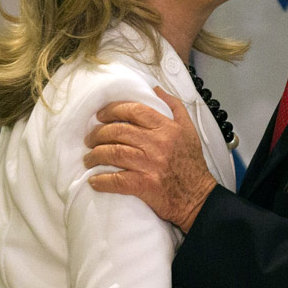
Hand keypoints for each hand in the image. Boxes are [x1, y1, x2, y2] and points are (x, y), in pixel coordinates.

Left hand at [84, 87, 215, 232]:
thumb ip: (174, 107)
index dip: (112, 110)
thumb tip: (155, 89)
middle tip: (90, 139)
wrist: (198, 197)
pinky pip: (116, 180)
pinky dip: (102, 180)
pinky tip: (94, 180)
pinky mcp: (145, 185)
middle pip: (119, 131)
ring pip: (113, 153)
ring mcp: (150, 164)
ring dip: (95, 155)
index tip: (100, 115)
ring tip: (89, 158)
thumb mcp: (189, 130)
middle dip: (98, 133)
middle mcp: (158, 143)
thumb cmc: (192, 164)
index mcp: (167, 128)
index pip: (134, 111)